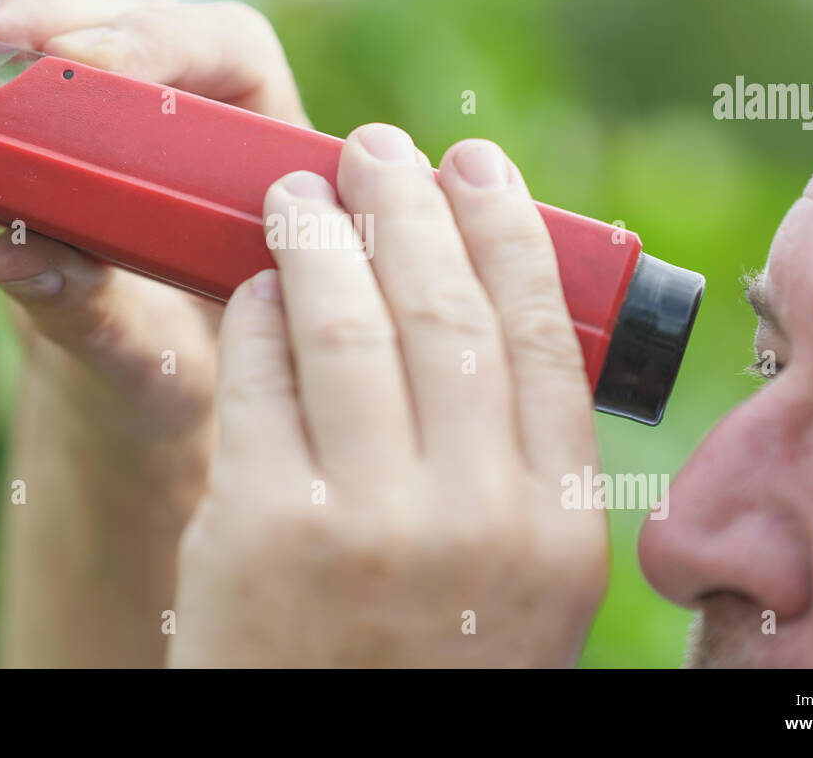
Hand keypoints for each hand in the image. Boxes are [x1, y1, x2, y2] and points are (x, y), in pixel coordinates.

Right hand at [0, 0, 307, 443]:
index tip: (72, 68)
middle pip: (160, 3)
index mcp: (267, 152)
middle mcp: (214, 103)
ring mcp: (151, 88)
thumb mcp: (148, 368)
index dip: (154, 47)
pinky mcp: (86, 90)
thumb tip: (14, 252)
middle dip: (67, 1)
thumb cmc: (181, 383)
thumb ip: (97, 318)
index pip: (230, 51)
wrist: (163, 394)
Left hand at [170, 125, 606, 666]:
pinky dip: (255, 314)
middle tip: (378, 149)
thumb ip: (513, 464)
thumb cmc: (421, 664)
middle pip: (443, 310)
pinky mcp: (261, 527)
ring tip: (298, 189)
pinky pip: (258, 377)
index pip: (542, 335)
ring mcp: (364, 522)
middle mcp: (475, 517)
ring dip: (318, 236)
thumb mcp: (516, 585)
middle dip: (407, 206)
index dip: (505, 231)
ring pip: (345, 326)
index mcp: (557, 527)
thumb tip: (478, 303)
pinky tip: (255, 286)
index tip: (476, 163)